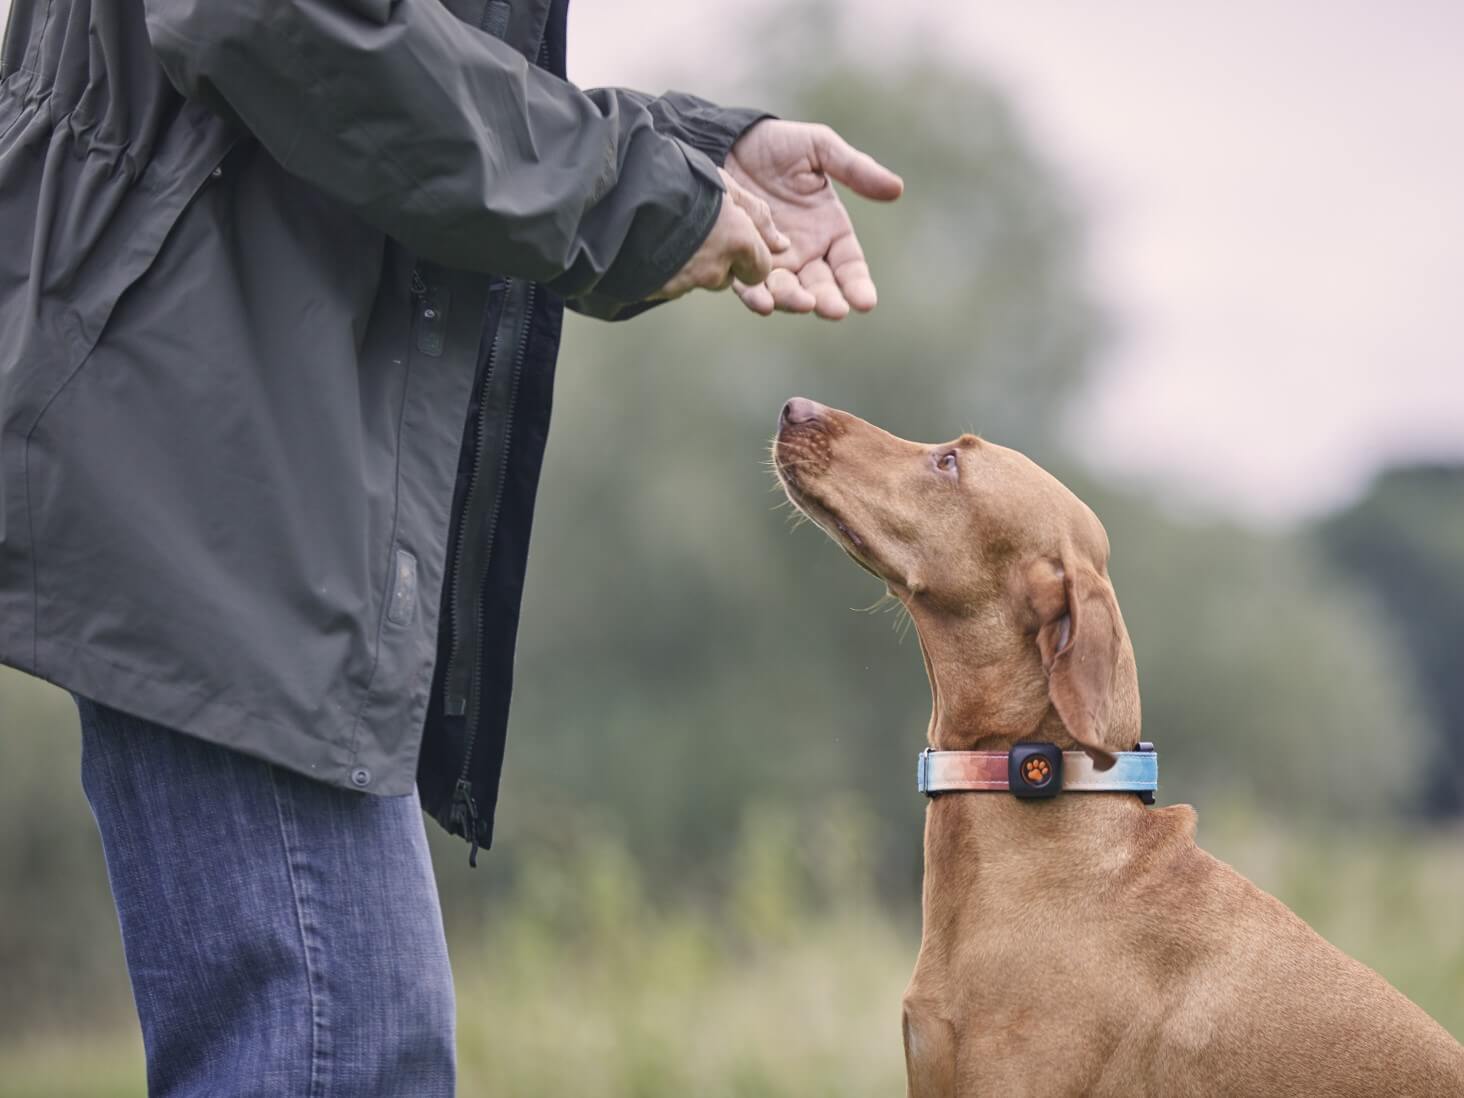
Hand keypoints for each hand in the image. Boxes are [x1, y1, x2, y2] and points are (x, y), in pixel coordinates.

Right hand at [653, 170, 787, 300]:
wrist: (627, 193)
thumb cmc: (679, 180)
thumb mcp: (725, 185)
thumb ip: (757, 214)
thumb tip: (783, 244)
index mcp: (738, 242)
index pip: (761, 269)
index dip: (751, 256)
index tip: (738, 242)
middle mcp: (716, 269)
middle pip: (729, 276)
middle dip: (721, 261)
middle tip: (701, 232)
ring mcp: (686, 282)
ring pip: (700, 280)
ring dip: (693, 264)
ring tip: (675, 233)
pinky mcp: (659, 290)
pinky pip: (672, 284)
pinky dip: (669, 270)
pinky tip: (656, 245)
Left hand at [725, 120, 902, 319]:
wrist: (726, 143)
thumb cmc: (777, 144)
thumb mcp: (819, 148)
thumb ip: (854, 169)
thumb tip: (897, 188)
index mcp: (830, 231)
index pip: (849, 266)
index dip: (858, 284)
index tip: (866, 302)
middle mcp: (805, 253)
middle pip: (821, 286)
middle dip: (828, 301)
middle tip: (834, 310)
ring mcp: (774, 261)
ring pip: (788, 292)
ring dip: (795, 301)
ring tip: (802, 303)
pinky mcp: (741, 261)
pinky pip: (750, 285)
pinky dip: (757, 297)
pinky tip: (763, 302)